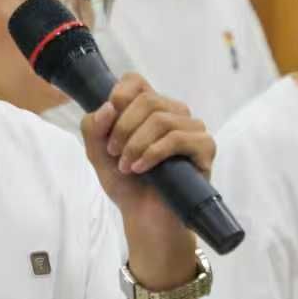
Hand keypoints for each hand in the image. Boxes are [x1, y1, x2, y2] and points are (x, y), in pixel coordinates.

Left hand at [81, 75, 214, 265]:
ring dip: (136, 144)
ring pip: (161, 119)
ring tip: (127, 166)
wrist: (146, 217)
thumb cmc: (127, 183)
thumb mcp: (98, 153)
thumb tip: (107, 106)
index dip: (118, 96)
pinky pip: (178, 138)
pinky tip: (141, 168)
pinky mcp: (205, 147)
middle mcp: (173, 112)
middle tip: (114, 153)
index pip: (135, 80)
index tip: (107, 122)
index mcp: (149, 107)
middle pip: (147, 100)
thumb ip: (93, 127)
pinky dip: (153, 153)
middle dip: (123, 128)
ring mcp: (192, 129)